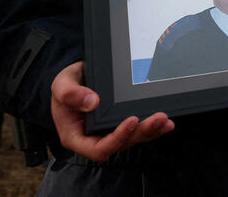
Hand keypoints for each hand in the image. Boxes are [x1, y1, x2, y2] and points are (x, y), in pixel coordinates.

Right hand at [51, 61, 172, 161]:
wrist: (76, 78)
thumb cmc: (66, 86)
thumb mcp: (61, 85)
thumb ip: (70, 94)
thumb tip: (92, 102)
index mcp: (76, 137)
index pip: (98, 149)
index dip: (117, 138)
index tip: (131, 120)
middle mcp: (95, 138)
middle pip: (121, 144)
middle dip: (141, 132)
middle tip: (158, 117)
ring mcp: (109, 132)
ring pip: (133, 138)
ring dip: (151, 130)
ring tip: (165, 119)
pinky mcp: (121, 124)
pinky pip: (138, 129)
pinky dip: (153, 127)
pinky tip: (166, 122)